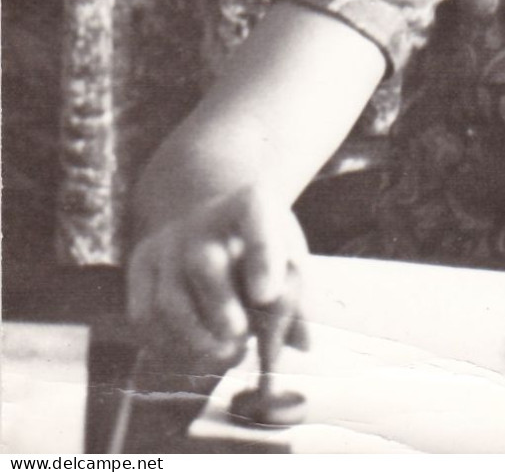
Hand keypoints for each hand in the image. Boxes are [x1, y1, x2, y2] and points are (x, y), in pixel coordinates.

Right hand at [127, 184, 308, 364]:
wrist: (215, 226)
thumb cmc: (264, 251)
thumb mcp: (290, 260)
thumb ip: (300, 299)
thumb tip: (306, 343)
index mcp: (253, 203)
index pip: (256, 219)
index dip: (262, 258)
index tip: (267, 295)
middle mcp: (204, 218)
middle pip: (204, 263)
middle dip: (219, 306)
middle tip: (238, 335)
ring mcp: (168, 242)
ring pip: (169, 298)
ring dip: (195, 337)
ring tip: (226, 354)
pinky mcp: (142, 266)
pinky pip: (145, 315)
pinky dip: (169, 344)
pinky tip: (197, 356)